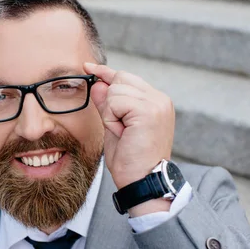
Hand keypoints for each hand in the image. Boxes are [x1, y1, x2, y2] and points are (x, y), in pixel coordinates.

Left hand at [84, 62, 174, 190]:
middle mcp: (160, 99)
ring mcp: (156, 103)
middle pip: (120, 79)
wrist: (142, 181)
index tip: (89, 67)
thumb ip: (107, 105)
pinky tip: (123, 131)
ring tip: (124, 133)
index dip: (106, 73)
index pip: (126, 78)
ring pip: (115, 90)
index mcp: (156, 102)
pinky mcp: (149, 110)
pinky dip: (112, 117)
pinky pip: (116, 101)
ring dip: (111, 112)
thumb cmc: (130, 160)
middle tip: (119, 128)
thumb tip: (97, 83)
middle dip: (110, 102)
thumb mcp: (114, 127)